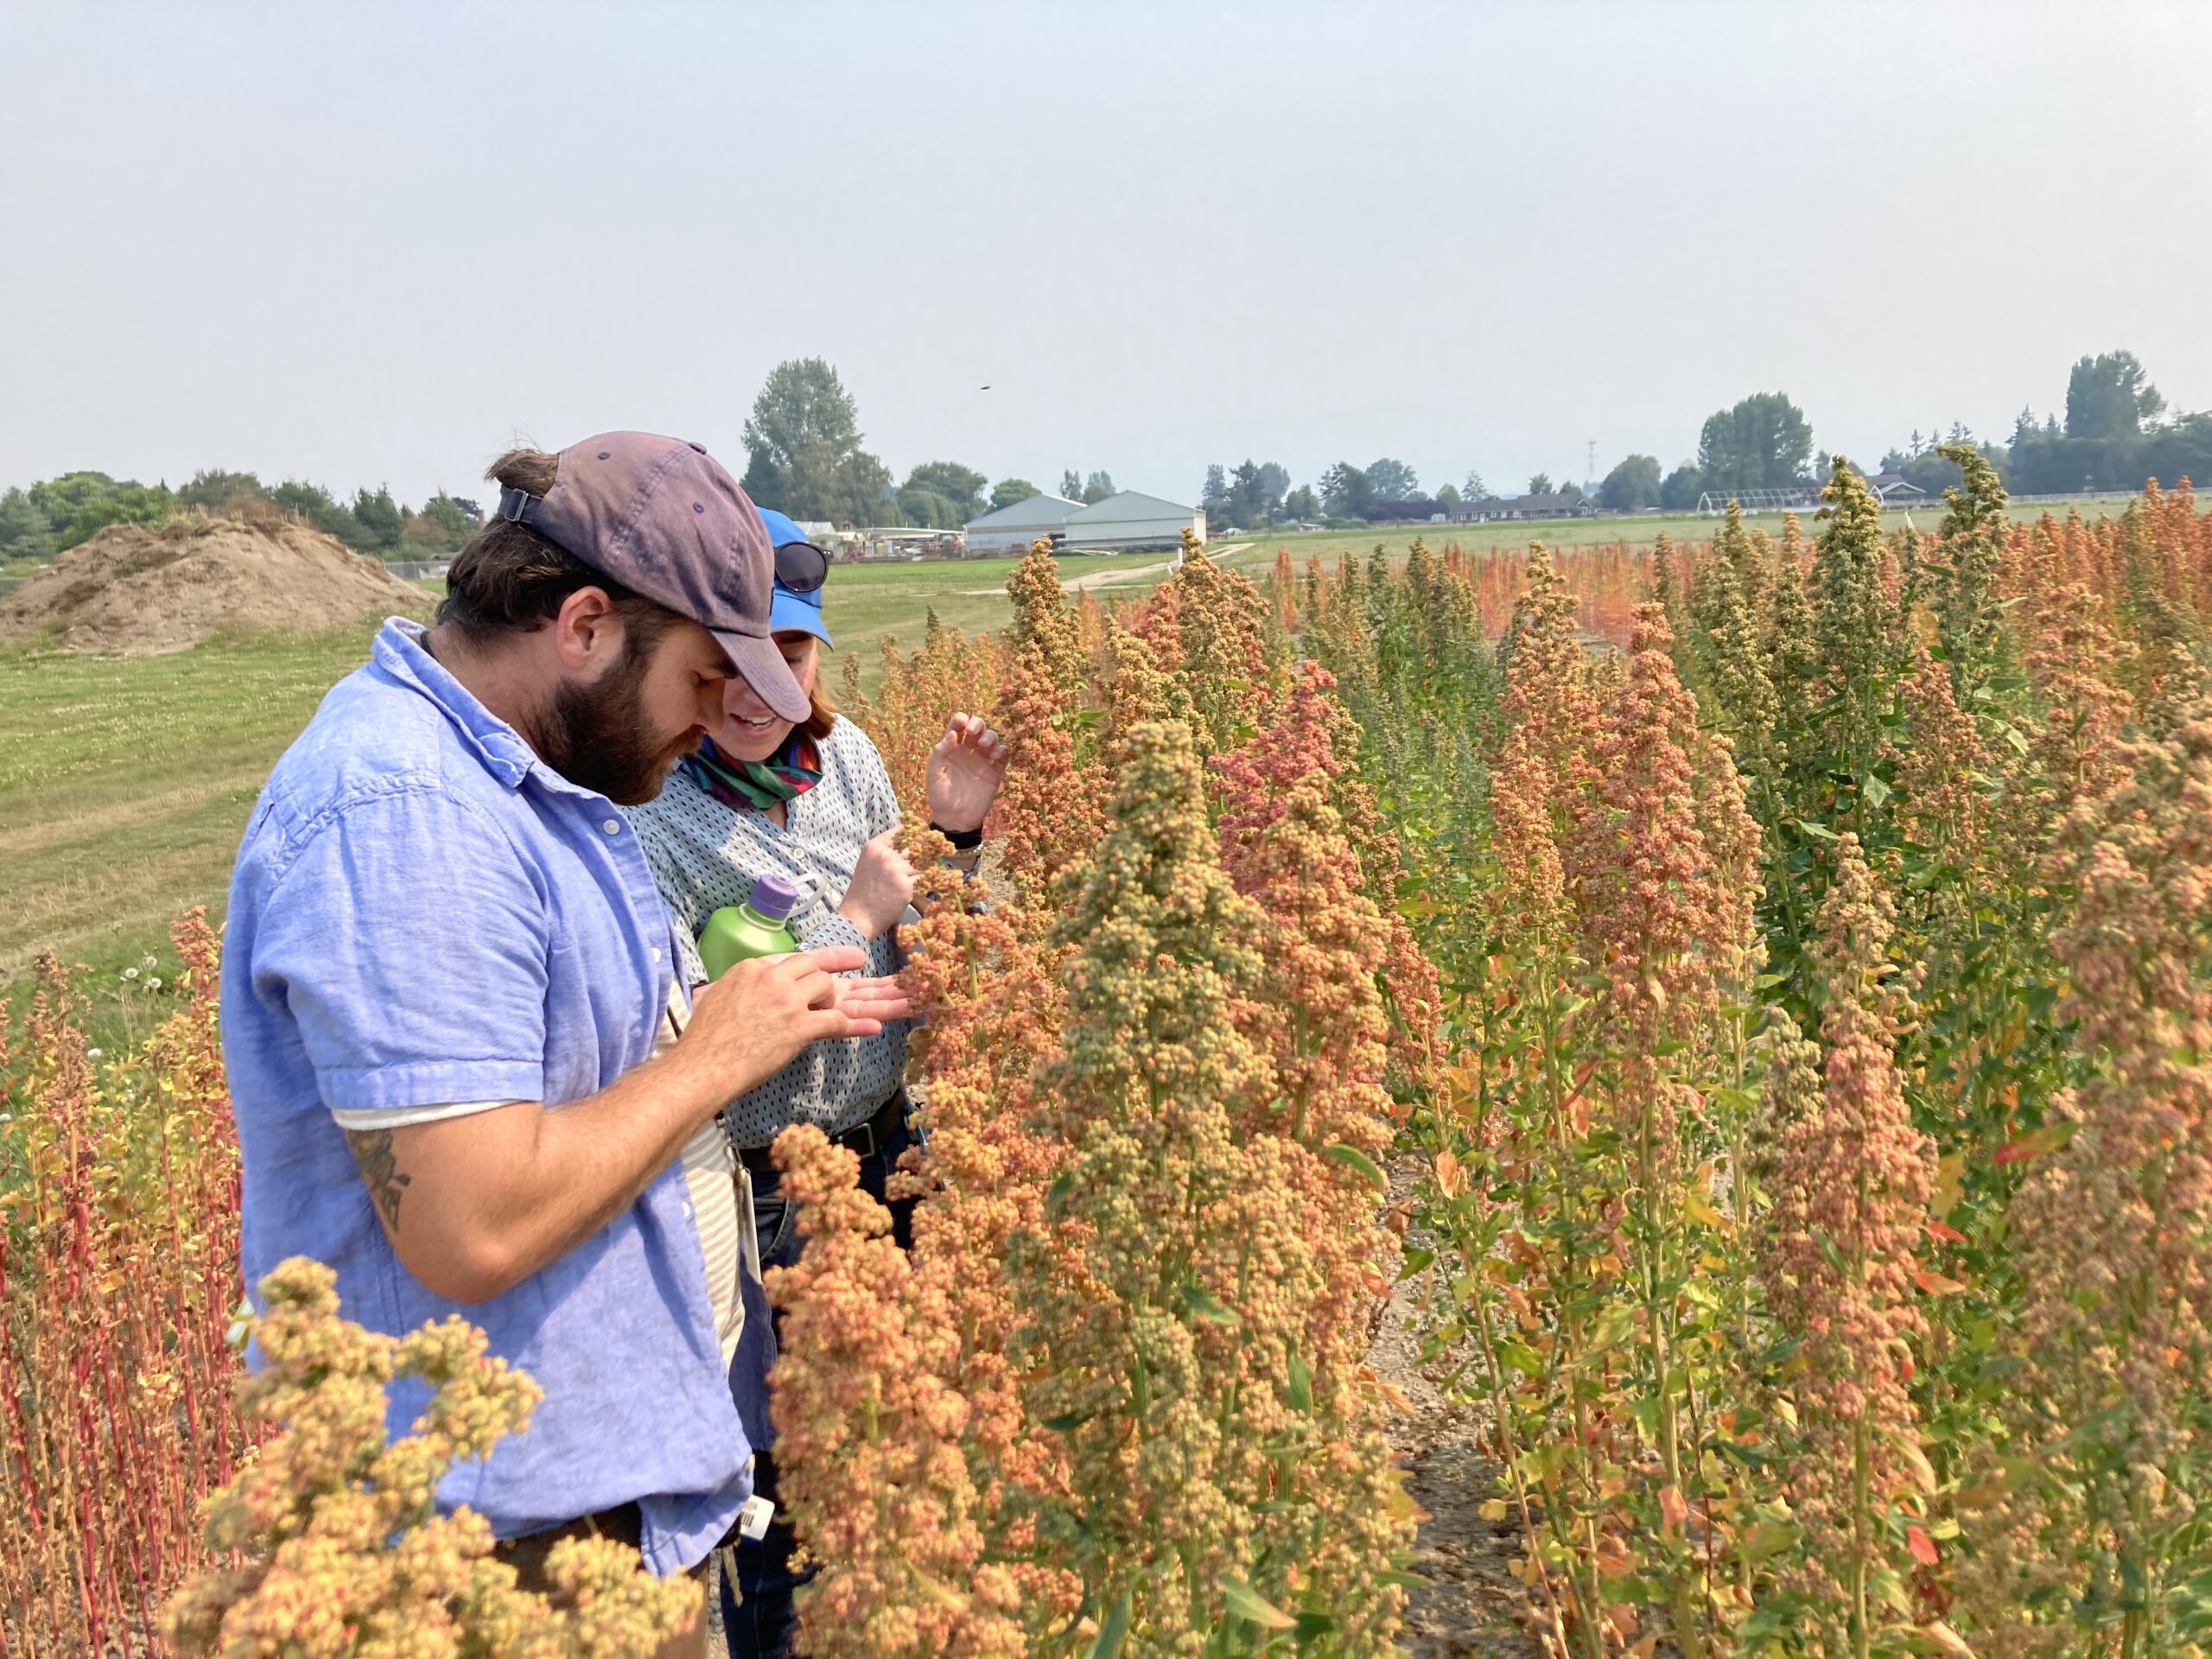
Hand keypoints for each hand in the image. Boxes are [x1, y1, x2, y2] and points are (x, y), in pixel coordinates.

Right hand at [677, 949, 909, 1096]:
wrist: (702, 1067)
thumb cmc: (703, 1041)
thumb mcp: (715, 998)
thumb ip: (735, 987)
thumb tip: (728, 989)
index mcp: (751, 968)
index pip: (791, 957)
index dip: (822, 958)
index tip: (848, 956)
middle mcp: (771, 977)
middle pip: (812, 967)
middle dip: (830, 976)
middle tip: (845, 980)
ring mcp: (787, 1001)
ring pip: (827, 987)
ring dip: (831, 1002)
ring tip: (825, 1015)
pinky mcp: (799, 1027)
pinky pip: (835, 1020)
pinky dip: (846, 1025)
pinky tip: (853, 1029)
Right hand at [837, 830, 916, 938]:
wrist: (858, 917)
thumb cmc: (863, 893)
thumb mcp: (869, 864)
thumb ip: (887, 854)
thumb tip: (914, 845)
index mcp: (874, 846)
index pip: (900, 832)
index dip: (912, 836)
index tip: (918, 841)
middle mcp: (885, 854)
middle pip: (913, 850)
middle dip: (917, 860)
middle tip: (908, 874)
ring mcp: (896, 869)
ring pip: (919, 866)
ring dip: (916, 876)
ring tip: (904, 887)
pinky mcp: (906, 884)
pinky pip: (921, 880)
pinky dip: (919, 887)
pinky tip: (907, 894)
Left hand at [923, 712, 1008, 832]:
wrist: (955, 819)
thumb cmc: (940, 797)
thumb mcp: (934, 775)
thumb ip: (940, 754)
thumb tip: (952, 734)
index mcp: (952, 748)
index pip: (958, 726)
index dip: (960, 719)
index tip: (961, 723)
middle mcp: (968, 751)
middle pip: (977, 727)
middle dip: (977, 724)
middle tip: (974, 732)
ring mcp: (983, 760)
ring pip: (991, 737)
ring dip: (990, 736)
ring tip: (985, 746)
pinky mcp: (995, 772)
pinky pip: (1003, 755)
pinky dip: (1002, 750)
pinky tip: (995, 756)